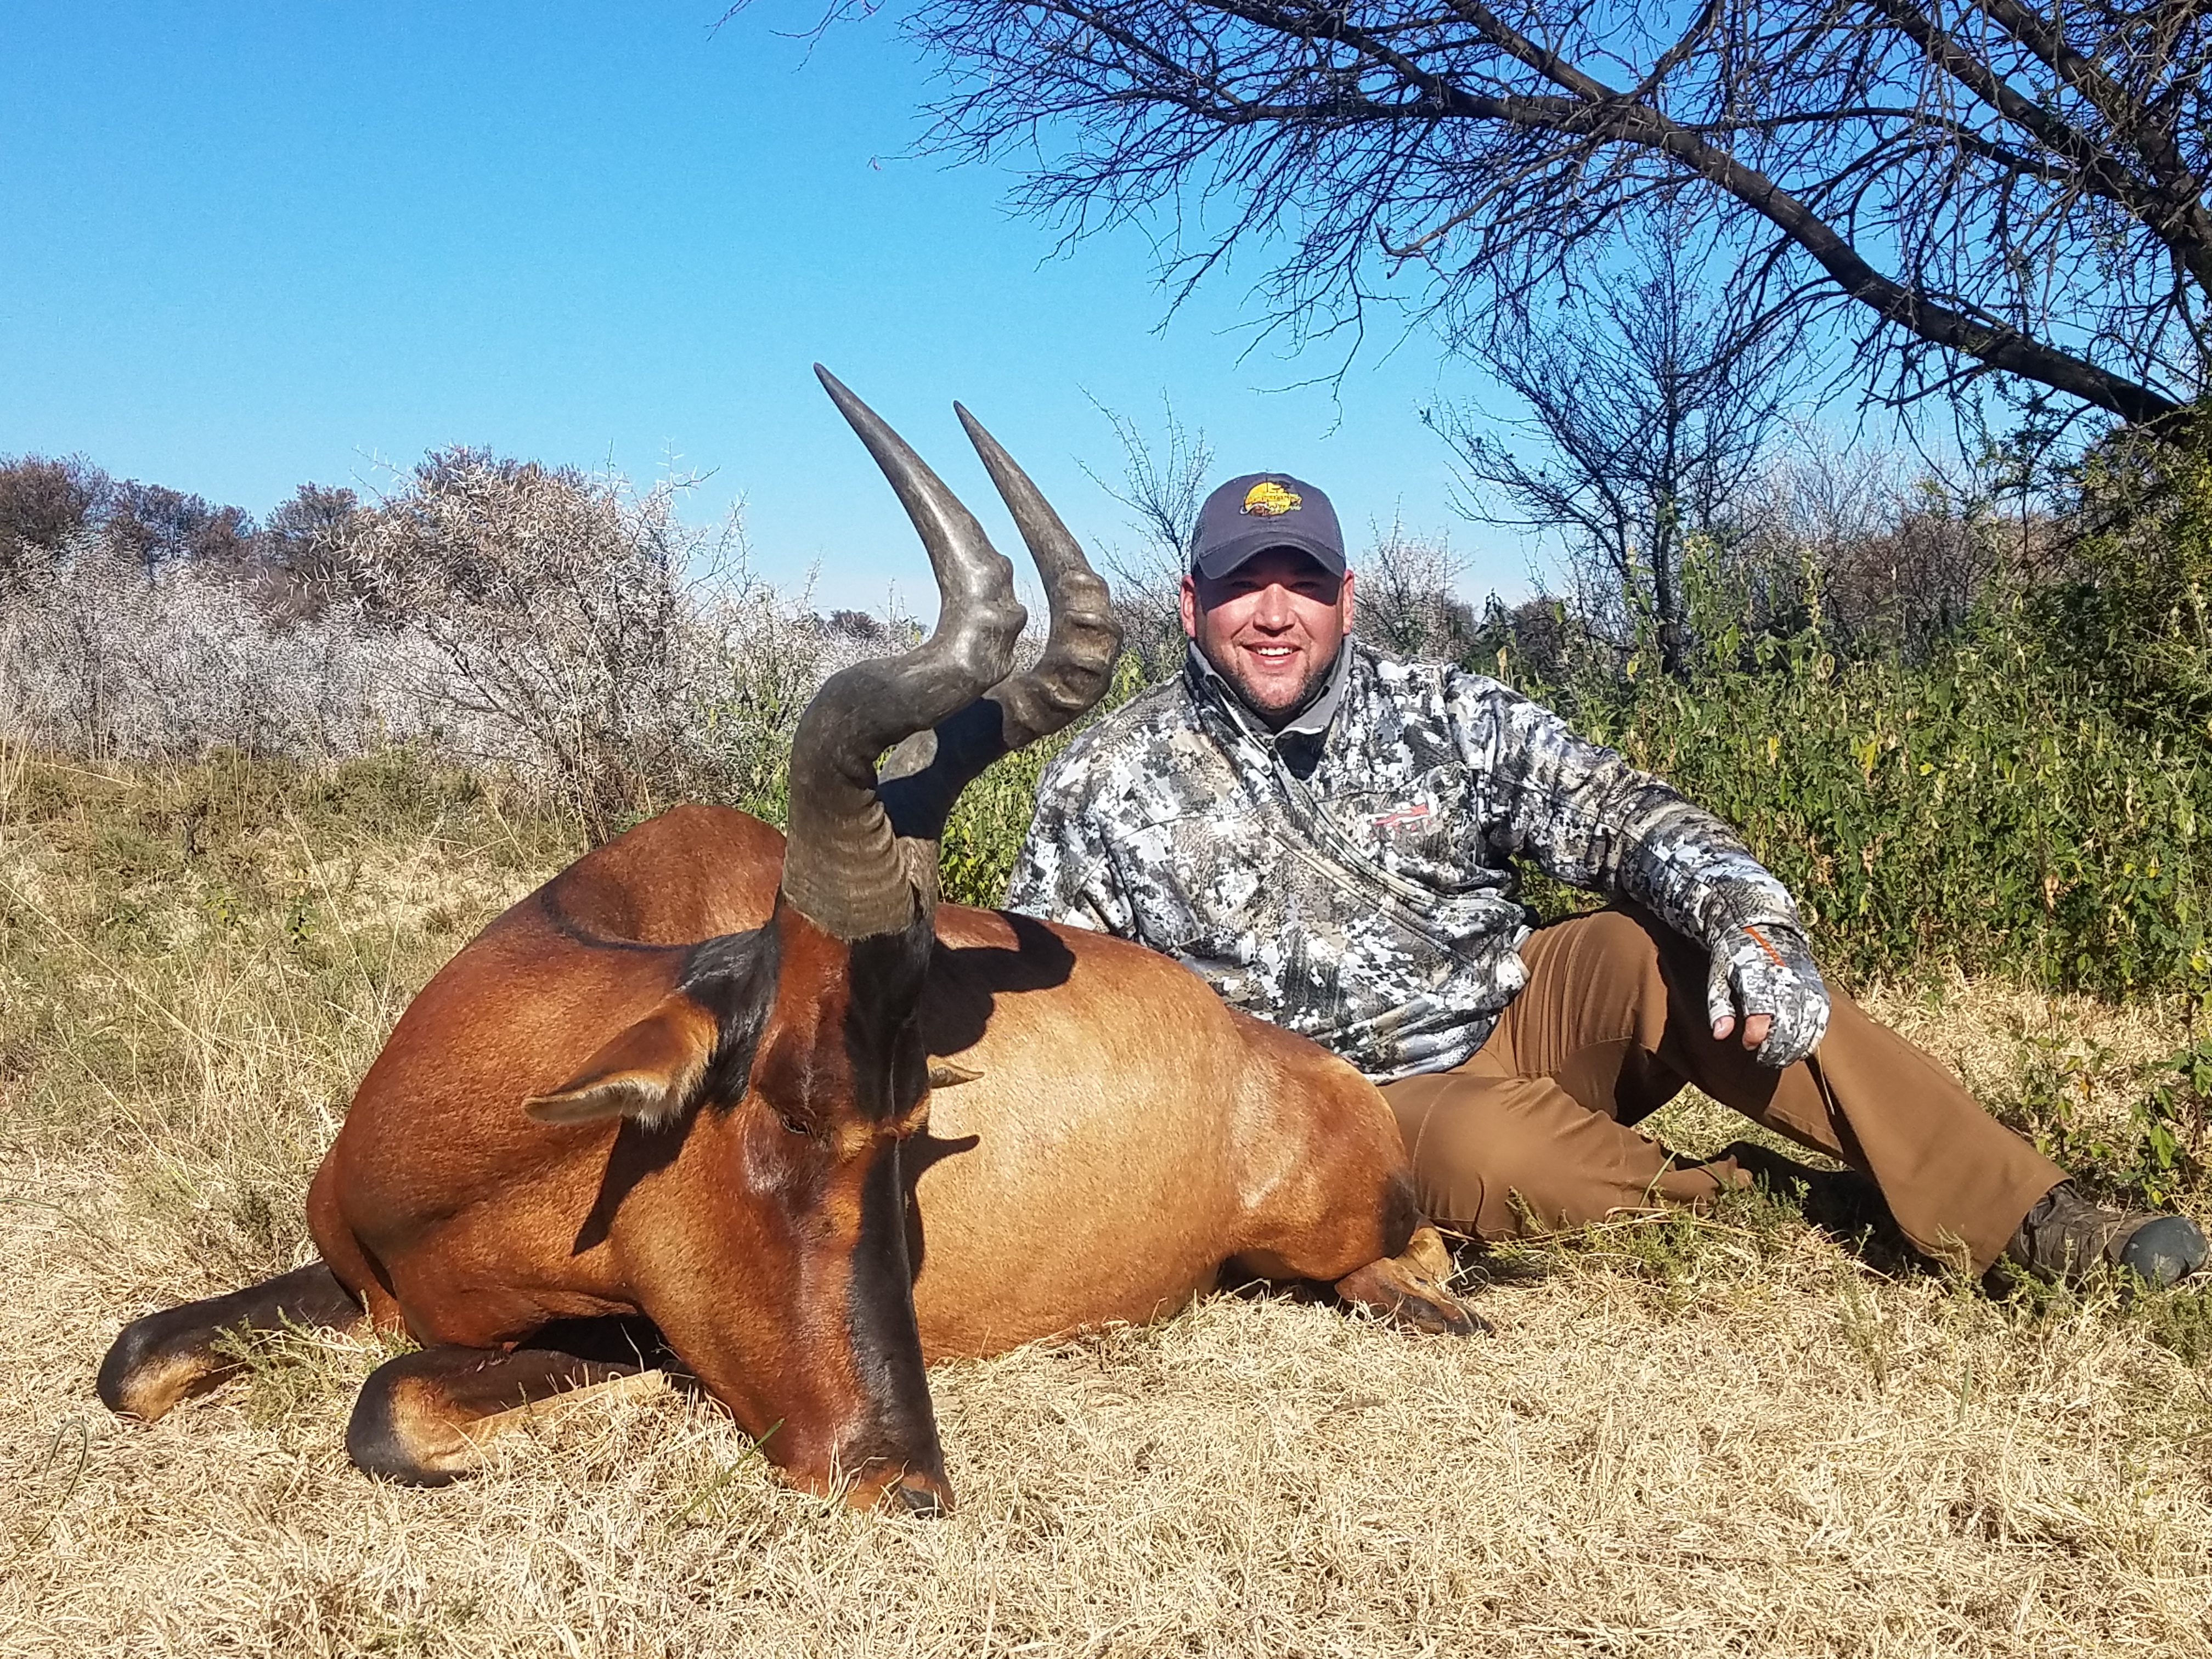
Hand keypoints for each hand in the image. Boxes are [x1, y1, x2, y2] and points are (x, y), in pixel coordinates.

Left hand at [1705, 918, 1827, 1067]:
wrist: (1764, 928)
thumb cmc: (1735, 957)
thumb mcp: (1717, 977)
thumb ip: (1719, 1007)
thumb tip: (1719, 1036)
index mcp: (1756, 975)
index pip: (1761, 1011)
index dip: (1756, 1034)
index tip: (1748, 1043)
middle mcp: (1784, 979)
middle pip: (1787, 1024)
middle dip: (1775, 1048)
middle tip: (1763, 1058)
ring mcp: (1804, 983)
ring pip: (1807, 1025)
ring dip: (1794, 1048)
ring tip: (1779, 1057)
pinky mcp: (1817, 986)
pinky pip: (1821, 1017)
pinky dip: (1813, 1036)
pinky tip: (1800, 1046)